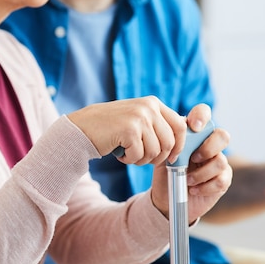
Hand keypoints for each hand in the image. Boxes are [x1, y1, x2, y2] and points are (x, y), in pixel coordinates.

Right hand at [67, 95, 187, 165]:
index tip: (171, 158)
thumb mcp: (137, 119)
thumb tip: (182, 140)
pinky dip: (130, 160)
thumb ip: (157, 125)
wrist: (82, 128)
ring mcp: (139, 117)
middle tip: (143, 159)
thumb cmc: (110, 128)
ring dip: (142, 160)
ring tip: (129, 155)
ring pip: (155, 151)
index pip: (180, 126)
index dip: (179, 146)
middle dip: (158, 157)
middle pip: (169, 142)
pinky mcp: (129, 130)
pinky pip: (139, 155)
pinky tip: (121, 154)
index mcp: (153, 103)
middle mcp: (148, 107)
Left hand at [150, 106, 231, 222]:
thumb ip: (172, 143)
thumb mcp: (164, 156)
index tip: (194, 127)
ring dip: (201, 173)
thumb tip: (179, 133)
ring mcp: (218, 162)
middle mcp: (209, 144)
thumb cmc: (165, 172)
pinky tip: (193, 189)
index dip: (202, 116)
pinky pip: (221, 180)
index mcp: (194, 133)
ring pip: (221, 161)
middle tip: (193, 158)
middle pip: (223, 136)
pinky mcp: (222, 180)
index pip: (204, 113)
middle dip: (208, 148)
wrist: (166, 197)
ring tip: (187, 180)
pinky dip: (205, 187)